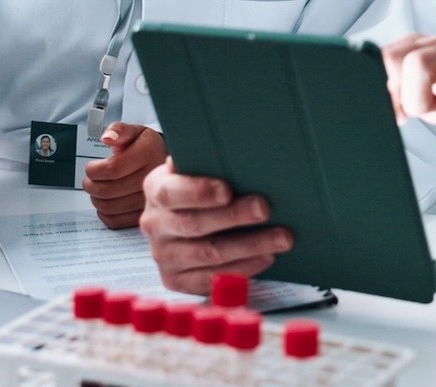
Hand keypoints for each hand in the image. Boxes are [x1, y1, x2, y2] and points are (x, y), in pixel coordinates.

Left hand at [83, 123, 168, 228]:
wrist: (165, 164)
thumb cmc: (146, 148)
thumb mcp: (136, 132)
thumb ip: (120, 130)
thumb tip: (107, 138)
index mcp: (149, 153)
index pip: (112, 169)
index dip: (94, 170)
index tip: (91, 167)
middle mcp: (152, 178)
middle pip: (107, 190)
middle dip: (90, 184)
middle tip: (90, 179)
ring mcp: (150, 200)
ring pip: (109, 207)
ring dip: (95, 198)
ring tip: (97, 188)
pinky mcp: (144, 215)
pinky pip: (115, 220)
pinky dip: (104, 213)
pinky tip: (107, 201)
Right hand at [139, 158, 293, 295]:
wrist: (179, 217)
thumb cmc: (198, 187)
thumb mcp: (195, 169)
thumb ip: (207, 162)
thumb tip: (242, 156)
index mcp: (155, 190)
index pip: (170, 193)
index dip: (198, 192)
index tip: (227, 191)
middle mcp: (154, 224)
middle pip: (194, 224)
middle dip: (234, 217)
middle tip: (265, 209)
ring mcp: (163, 256)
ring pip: (209, 254)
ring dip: (249, 246)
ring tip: (281, 237)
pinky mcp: (176, 280)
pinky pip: (212, 279)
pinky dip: (243, 269)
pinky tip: (266, 256)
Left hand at [381, 33, 435, 133]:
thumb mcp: (428, 101)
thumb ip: (399, 99)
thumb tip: (372, 110)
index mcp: (417, 51)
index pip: (376, 60)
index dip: (377, 91)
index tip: (393, 115)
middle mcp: (434, 45)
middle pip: (390, 58)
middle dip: (396, 94)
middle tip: (416, 112)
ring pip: (417, 61)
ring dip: (420, 96)